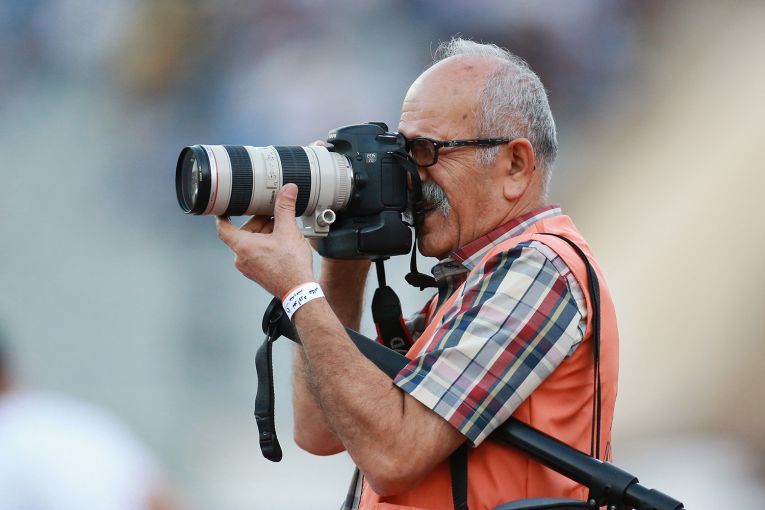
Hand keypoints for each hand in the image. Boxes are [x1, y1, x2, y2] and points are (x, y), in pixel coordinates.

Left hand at [216, 184, 313, 298]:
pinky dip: (267, 245)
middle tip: (276, 218)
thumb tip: (287, 191)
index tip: (225, 207)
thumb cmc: (291, 267)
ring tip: (283, 233)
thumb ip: (285, 208)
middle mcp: (241, 258)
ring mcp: (248, 267)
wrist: (299, 290)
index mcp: (243, 246)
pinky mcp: (257, 272)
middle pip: (244, 232)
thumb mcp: (288, 231)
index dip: (223, 214)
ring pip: (252, 242)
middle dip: (260, 222)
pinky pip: (257, 253)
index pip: (223, 227)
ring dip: (266, 234)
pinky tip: (283, 244)